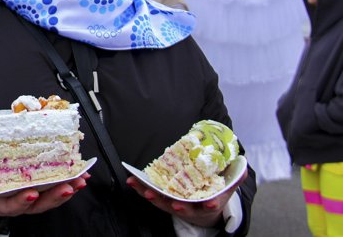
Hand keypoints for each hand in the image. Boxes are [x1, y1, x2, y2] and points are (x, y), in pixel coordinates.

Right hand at [0, 165, 88, 226]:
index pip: (13, 205)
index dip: (22, 201)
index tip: (32, 193)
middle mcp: (17, 204)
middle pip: (39, 205)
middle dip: (54, 197)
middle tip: (69, 186)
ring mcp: (29, 201)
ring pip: (50, 200)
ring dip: (67, 191)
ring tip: (81, 181)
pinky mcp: (38, 194)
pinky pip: (54, 192)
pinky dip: (69, 185)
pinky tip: (81, 178)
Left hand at [126, 168, 246, 227]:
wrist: (203, 205)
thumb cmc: (213, 192)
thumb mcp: (226, 186)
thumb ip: (234, 178)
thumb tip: (243, 169)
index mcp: (209, 202)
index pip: (211, 204)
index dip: (211, 204)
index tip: (210, 204)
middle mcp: (192, 206)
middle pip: (185, 207)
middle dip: (179, 206)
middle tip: (174, 205)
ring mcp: (176, 204)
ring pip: (164, 202)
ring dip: (154, 197)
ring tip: (146, 191)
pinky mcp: (163, 199)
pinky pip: (151, 195)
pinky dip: (141, 189)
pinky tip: (132, 181)